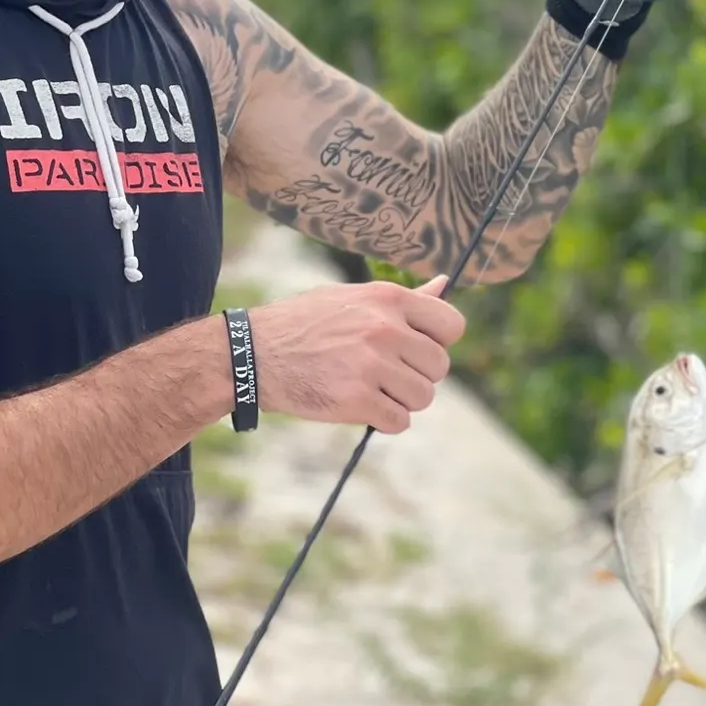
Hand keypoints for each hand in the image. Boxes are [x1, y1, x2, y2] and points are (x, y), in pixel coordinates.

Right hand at [251, 275, 465, 435]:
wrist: (253, 353)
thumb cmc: (304, 324)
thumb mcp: (352, 297)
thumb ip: (401, 299)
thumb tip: (444, 285)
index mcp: (387, 299)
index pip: (452, 325)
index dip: (438, 342)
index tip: (415, 350)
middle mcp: (384, 329)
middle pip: (439, 366)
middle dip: (418, 376)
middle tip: (387, 375)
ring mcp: (371, 365)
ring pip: (423, 397)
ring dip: (402, 400)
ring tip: (373, 390)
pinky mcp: (357, 400)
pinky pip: (400, 421)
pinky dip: (386, 420)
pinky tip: (363, 407)